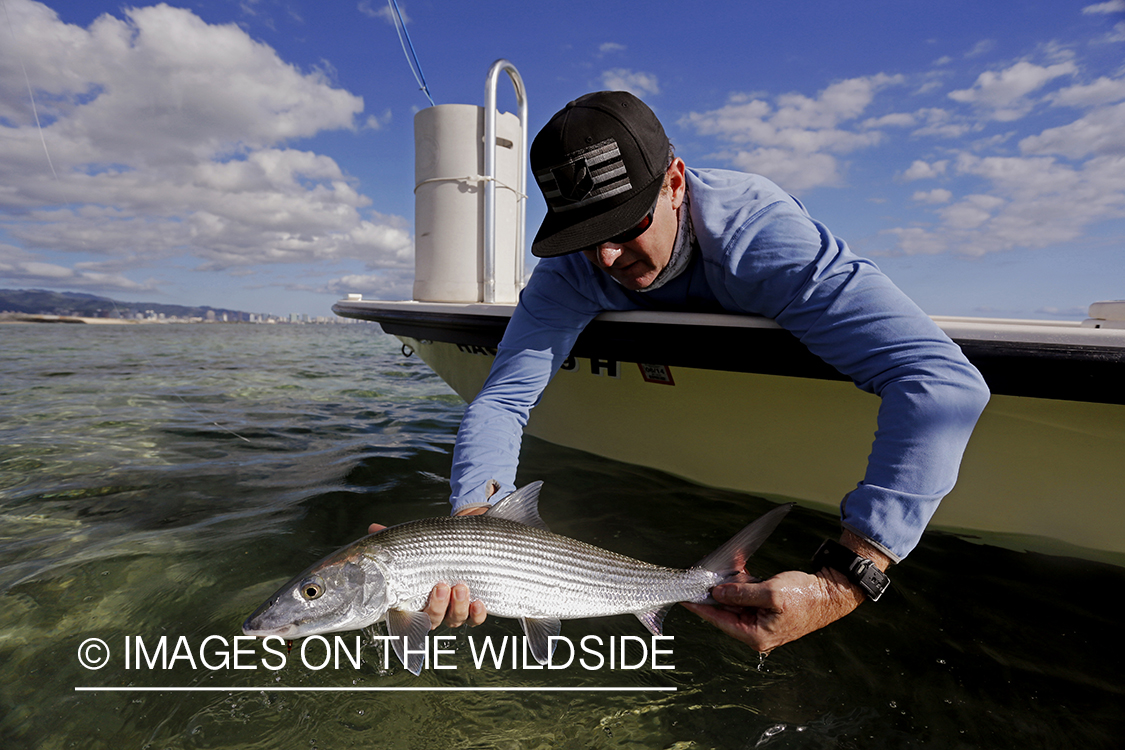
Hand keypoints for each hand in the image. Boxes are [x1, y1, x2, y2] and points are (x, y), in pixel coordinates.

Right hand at [367, 505, 490, 630]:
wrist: (462, 543)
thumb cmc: (433, 550)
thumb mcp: (414, 545)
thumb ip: (394, 541)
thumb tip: (374, 528)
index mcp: (416, 602)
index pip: (409, 620)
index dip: (411, 620)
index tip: (411, 607)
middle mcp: (436, 610)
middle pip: (434, 620)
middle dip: (438, 606)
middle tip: (441, 585)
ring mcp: (456, 610)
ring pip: (455, 620)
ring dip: (458, 606)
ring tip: (460, 586)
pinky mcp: (475, 606)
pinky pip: (476, 619)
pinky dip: (477, 614)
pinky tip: (478, 602)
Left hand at [682, 531, 889, 652]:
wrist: (831, 593)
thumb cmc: (805, 596)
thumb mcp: (770, 592)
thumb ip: (741, 594)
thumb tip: (718, 593)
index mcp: (756, 635)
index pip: (720, 620)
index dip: (701, 607)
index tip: (684, 598)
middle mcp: (757, 633)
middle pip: (726, 613)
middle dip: (714, 596)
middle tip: (698, 581)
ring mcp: (763, 624)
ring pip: (736, 605)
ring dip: (729, 590)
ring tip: (719, 576)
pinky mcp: (768, 613)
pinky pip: (747, 601)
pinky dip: (741, 589)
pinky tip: (737, 577)